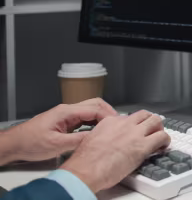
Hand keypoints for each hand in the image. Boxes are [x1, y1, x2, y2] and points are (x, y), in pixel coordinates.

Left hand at [0, 98, 116, 164]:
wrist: (14, 144)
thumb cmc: (31, 143)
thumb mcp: (56, 145)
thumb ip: (78, 140)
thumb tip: (97, 137)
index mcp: (66, 112)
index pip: (94, 109)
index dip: (108, 116)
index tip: (118, 125)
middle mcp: (67, 110)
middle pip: (95, 104)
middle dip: (108, 112)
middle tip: (118, 123)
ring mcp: (66, 114)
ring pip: (90, 110)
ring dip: (101, 116)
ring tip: (111, 127)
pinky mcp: (64, 121)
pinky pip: (84, 117)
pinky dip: (94, 121)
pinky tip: (97, 130)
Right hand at [61, 110, 169, 192]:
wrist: (85, 170)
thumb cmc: (84, 161)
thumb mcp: (91, 139)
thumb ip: (104, 136)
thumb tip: (110, 142)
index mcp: (110, 122)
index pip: (128, 118)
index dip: (134, 125)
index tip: (135, 132)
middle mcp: (124, 124)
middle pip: (144, 115)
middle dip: (150, 122)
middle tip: (152, 131)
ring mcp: (135, 133)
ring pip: (156, 121)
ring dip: (159, 128)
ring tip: (159, 138)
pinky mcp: (143, 146)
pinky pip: (162, 137)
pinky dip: (165, 141)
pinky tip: (162, 147)